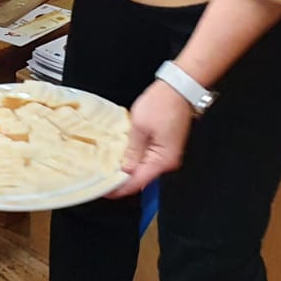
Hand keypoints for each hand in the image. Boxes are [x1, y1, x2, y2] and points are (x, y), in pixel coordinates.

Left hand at [108, 79, 194, 197]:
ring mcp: (167, 154)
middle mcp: (167, 161)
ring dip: (127, 169)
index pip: (137, 182)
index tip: (104, 192)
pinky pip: (148, 158)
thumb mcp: (139, 127)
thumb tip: (124, 170)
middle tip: (101, 179)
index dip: (119, 189)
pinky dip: (134, 159)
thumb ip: (131, 150)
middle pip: (141, 178)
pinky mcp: (165, 146)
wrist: (179, 88)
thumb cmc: (162, 103)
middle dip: (121, 180)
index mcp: (162, 160)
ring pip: (144, 168)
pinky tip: (122, 156)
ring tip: (108, 168)